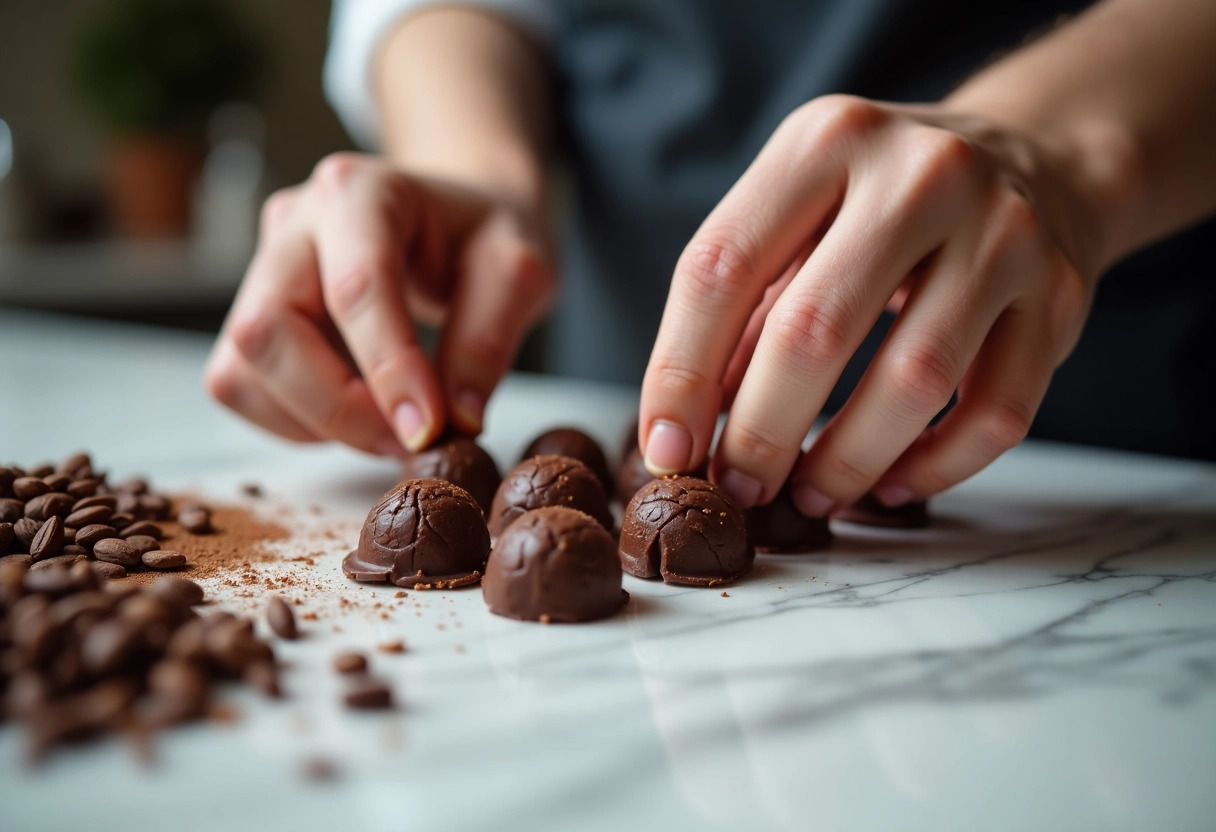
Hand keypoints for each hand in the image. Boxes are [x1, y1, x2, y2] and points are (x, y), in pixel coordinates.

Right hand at [205, 152, 552, 454]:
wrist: (460, 222)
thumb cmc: (485, 237)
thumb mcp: (518, 273)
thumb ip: (488, 341)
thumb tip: (455, 419)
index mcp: (362, 192)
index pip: (356, 288)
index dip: (389, 370)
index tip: (427, 431)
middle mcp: (295, 222)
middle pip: (269, 329)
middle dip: (339, 406)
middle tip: (410, 438)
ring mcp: (262, 268)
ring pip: (242, 368)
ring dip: (316, 421)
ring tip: (391, 427)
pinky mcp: (252, 316)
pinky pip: (243, 389)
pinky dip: (297, 422)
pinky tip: (358, 413)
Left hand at [639, 95, 1101, 513]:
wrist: (1037, 158)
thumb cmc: (883, 203)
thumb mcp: (800, 215)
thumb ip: (741, 310)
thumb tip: (685, 432)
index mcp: (825, 143)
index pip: (722, 266)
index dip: (679, 372)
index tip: (666, 451)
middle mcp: (919, 175)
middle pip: (814, 330)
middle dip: (760, 432)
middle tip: (737, 487)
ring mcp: (1002, 233)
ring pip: (914, 382)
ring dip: (846, 463)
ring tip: (808, 497)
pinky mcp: (1060, 296)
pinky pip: (995, 413)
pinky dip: (934, 469)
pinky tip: (889, 486)